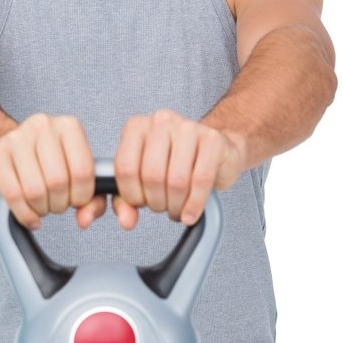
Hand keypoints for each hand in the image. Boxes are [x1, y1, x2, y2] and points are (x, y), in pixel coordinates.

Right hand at [0, 113, 105, 229]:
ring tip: (41, 206)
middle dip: (59, 204)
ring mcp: (16, 138)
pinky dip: (24, 214)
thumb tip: (85, 220)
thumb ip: (93, 200)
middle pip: (58, 182)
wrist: (4, 149)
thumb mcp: (75, 176)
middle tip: (55, 205)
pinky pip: (13, 195)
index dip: (81, 196)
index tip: (75, 201)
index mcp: (70, 126)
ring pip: (35, 191)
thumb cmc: (45, 164)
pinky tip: (29, 215)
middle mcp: (43, 125)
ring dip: (41, 209)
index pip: (83, 171)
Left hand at [112, 109, 245, 229]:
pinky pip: (201, 180)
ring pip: (177, 180)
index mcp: (137, 127)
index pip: (126, 168)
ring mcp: (189, 127)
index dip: (132, 194)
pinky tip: (190, 213)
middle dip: (156, 202)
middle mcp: (161, 121)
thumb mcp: (144, 178)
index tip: (140, 203)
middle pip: (152, 175)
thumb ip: (127, 200)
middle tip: (163, 207)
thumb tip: (126, 221)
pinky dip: (194, 204)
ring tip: (177, 209)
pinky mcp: (213, 140)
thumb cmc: (176, 162)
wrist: (216, 150)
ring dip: (176, 205)